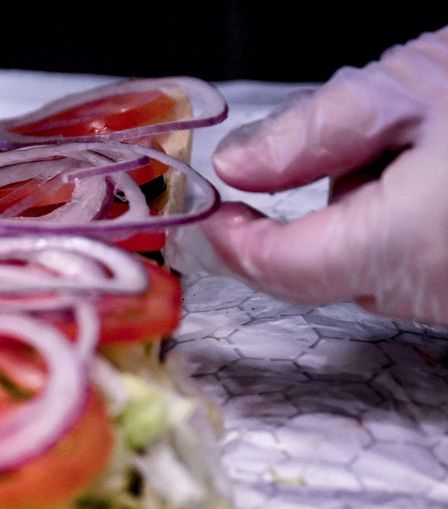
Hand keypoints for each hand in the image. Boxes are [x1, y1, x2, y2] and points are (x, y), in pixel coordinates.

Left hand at [179, 27, 447, 322]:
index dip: (231, 241)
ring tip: (434, 143)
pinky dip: (414, 225)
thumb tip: (238, 169)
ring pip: (372, 271)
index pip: (280, 269)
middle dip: (318, 208)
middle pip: (324, 270)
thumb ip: (312, 133)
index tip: (212, 207)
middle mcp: (438, 291)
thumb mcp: (412, 88)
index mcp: (406, 242)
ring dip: (372, 213)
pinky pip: (422, 272)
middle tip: (372, 135)